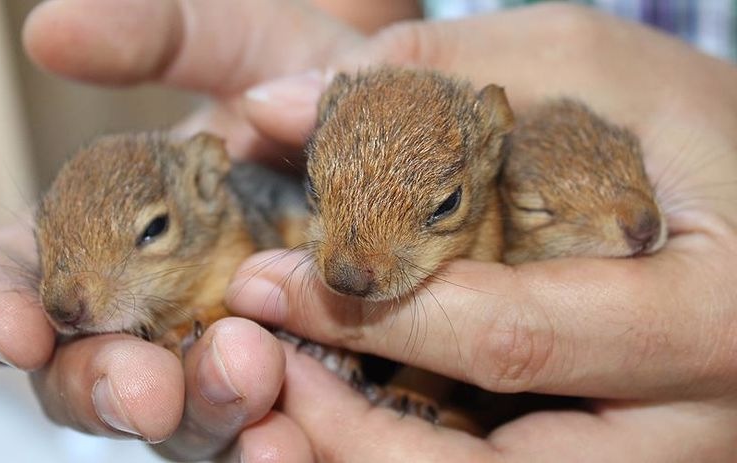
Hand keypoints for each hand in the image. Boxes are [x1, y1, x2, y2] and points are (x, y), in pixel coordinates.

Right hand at [0, 0, 383, 459]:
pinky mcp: (284, 383)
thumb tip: (49, 29)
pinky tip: (292, 440)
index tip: (19, 328)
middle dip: (107, 387)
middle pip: (89, 372)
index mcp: (102, 226)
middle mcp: (146, 302)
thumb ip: (153, 36)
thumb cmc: (302, 84)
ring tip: (248, 387)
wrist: (395, 133)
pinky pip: (257, 429)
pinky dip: (265, 441)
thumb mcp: (239, 45)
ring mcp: (214, 349)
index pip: (16, 277)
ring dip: (201, 416)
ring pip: (178, 416)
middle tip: (147, 387)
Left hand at [226, 4, 736, 460]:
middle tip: (264, 383)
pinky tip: (352, 416)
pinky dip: (414, 458)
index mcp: (702, 318)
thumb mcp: (587, 68)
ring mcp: (662, 460)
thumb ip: (437, 76)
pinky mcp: (623, 460)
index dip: (370, 318)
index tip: (267, 282)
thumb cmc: (696, 129)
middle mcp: (690, 424)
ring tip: (287, 411)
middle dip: (352, 437)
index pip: (506, 339)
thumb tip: (278, 107)